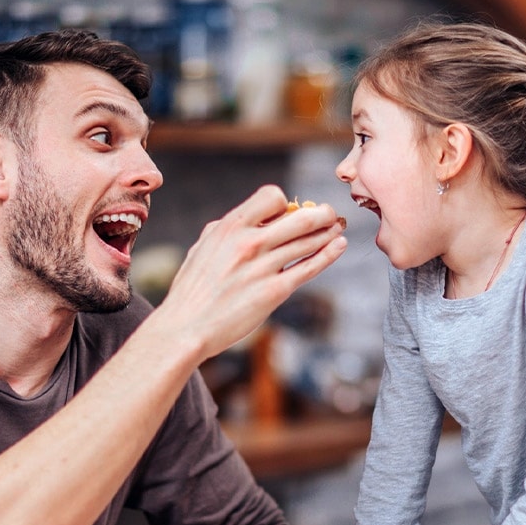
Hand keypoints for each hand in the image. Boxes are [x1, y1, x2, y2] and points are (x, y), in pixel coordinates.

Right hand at [158, 185, 346, 362]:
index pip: (271, 196)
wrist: (186, 328)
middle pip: (300, 218)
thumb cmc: (191, 291)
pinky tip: (339, 246)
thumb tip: (244, 219)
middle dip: (321, 213)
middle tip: (330, 213)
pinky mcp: (274, 291)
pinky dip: (329, 254)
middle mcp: (249, 242)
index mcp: (229, 227)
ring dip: (329, 232)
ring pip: (308, 241)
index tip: (288, 212)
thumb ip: (225, 230)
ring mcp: (263, 267)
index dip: (284, 202)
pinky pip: (309, 267)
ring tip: (339, 227)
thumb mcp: (202, 248)